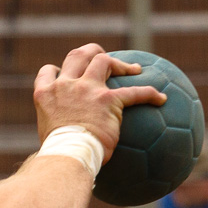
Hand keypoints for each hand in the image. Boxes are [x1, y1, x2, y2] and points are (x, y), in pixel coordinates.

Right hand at [33, 44, 166, 160]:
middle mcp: (65, 86)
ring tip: (133, 70)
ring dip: (119, 63)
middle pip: (78, 55)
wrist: (67, 156)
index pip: (47, 72)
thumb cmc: (57, 155)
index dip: (56, 70)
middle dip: (91, 52)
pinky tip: (161, 99)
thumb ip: (56, 130)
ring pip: (103, 60)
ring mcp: (86, 89)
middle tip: (101, 57)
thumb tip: (63, 147)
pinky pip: (134, 92)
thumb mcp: (48, 138)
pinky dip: (150, 94)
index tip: (64, 73)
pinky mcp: (108, 99)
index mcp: (45, 95)